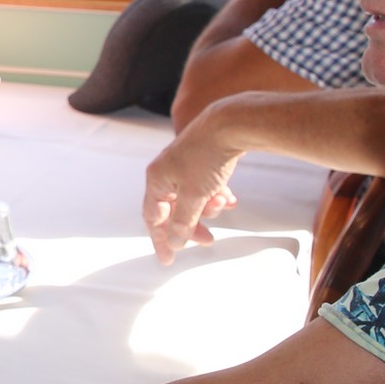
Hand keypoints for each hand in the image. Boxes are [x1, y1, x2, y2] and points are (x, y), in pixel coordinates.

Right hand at [143, 122, 246, 263]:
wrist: (231, 124)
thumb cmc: (207, 157)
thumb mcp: (194, 197)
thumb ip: (183, 223)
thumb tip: (175, 242)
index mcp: (156, 179)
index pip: (153, 218)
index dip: (161, 240)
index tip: (168, 259)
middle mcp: (166, 171)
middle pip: (174, 209)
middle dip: (192, 224)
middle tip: (208, 240)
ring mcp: (184, 164)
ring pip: (192, 198)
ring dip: (207, 207)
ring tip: (222, 205)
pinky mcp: (202, 159)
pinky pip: (204, 185)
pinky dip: (215, 194)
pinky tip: (229, 197)